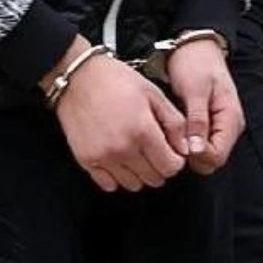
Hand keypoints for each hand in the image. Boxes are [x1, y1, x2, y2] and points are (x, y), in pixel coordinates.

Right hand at [46, 37, 187, 192]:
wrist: (77, 77)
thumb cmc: (115, 80)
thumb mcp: (153, 94)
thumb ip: (174, 123)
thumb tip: (185, 148)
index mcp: (143, 131)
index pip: (171, 167)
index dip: (175, 159)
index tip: (170, 150)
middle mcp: (123, 148)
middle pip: (154, 179)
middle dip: (159, 166)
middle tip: (152, 149)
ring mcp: (103, 156)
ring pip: (133, 185)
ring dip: (138, 173)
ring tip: (134, 153)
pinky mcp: (86, 159)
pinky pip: (108, 184)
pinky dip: (116, 176)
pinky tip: (117, 158)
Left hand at [167, 37, 244, 174]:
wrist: (194, 46)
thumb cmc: (195, 63)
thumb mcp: (195, 91)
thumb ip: (197, 121)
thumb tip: (196, 150)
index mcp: (230, 120)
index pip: (217, 157)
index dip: (197, 156)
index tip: (177, 144)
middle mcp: (227, 127)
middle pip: (210, 159)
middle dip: (189, 155)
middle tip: (169, 139)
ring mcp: (216, 126)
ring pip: (201, 153)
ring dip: (184, 148)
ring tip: (167, 133)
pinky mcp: (204, 123)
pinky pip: (196, 142)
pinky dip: (183, 141)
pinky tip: (170, 131)